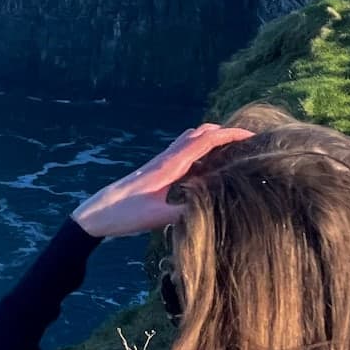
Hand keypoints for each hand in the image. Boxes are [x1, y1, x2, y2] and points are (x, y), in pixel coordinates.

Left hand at [71, 123, 253, 238]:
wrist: (98, 213)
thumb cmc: (124, 214)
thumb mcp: (157, 217)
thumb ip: (184, 212)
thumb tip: (212, 207)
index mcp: (170, 165)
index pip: (204, 141)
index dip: (229, 135)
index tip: (251, 135)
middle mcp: (166, 158)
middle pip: (199, 133)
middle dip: (224, 133)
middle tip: (246, 142)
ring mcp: (160, 162)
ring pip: (190, 140)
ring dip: (211, 139)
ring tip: (231, 151)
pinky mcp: (156, 170)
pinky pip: (182, 152)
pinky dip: (199, 150)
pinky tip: (206, 167)